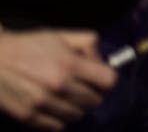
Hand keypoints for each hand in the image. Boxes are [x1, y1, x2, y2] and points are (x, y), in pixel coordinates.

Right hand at [0, 30, 115, 130]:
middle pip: (94, 101)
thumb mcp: (61, 35)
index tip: (98, 77)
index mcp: (70, 64)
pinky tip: (53, 107)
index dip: (105, 78)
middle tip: (80, 86)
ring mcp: (43, 104)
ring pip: (77, 115)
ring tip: (65, 97)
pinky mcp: (28, 116)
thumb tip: (101, 62)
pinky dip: (59, 119)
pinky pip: (57, 127)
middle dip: (91, 93)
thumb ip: (88, 43)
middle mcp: (59, 86)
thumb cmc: (28, 45)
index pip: (109, 81)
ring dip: (76, 107)